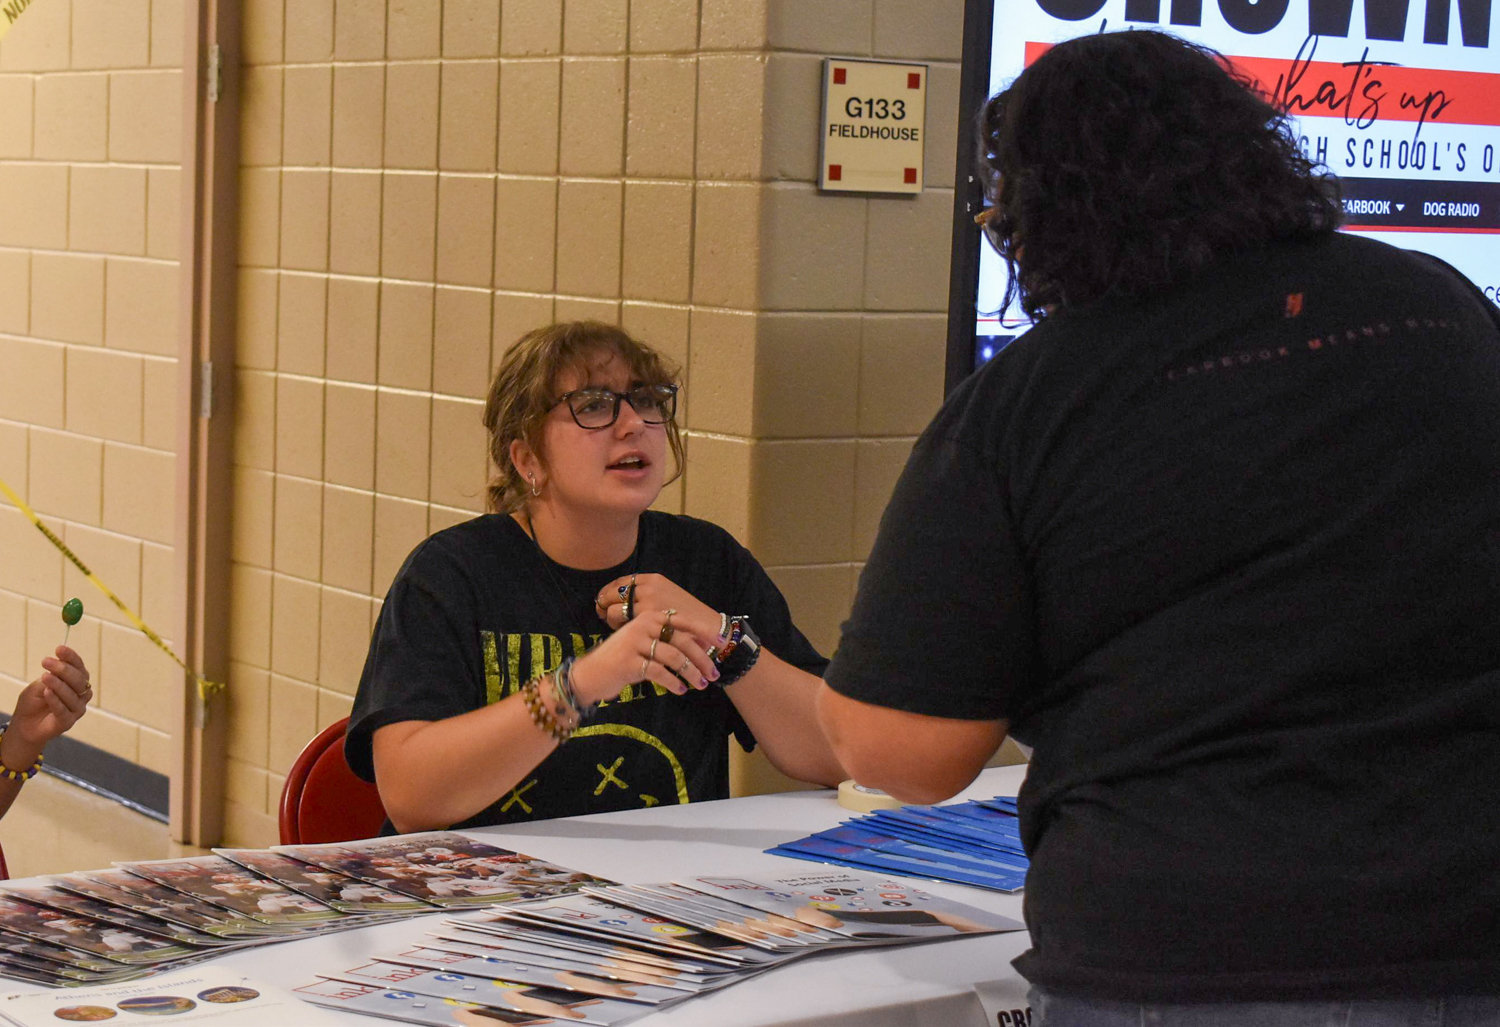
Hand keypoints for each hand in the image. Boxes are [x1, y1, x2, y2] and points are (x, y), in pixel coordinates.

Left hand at [5, 646, 90, 764]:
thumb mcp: (39, 684)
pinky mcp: (68, 722)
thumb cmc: (34, 701)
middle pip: (79, 680)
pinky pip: (64, 710)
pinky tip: (46, 692)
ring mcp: (77, 708)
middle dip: (64, 669)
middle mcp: (81, 693)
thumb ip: (50, 677)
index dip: (71, 657)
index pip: (79, 666)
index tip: (59, 649)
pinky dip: (55, 700)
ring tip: (45, 676)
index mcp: (76, 681)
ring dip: (59, 684)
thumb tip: (58, 666)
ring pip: (73, 695)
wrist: (25, 724)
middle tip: (47, 661)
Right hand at [570, 607, 719, 705]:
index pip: (683, 622)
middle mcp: (643, 625)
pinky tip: (681, 691)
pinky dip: (673, 683)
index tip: (721, 643)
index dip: (703, 632)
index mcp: (649, 617)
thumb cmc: (624, 659)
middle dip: (702, 658)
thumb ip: (668, 639)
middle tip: (714, 673)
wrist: (591, 673)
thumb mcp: (645, 643)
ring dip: (691, 673)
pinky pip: (659, 672)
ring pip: (674, 657)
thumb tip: (701, 645)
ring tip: (701, 685)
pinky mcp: (629, 661)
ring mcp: (635, 642)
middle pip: (682, 641)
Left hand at [596, 572, 726, 643]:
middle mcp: (647, 588)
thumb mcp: (668, 595)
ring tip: (612, 626)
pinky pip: (620, 625)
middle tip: (600, 613)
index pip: (620, 582)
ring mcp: (645, 604)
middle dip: (602, 604)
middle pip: (612, 594)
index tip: (603, 600)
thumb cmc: (688, 615)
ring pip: (612, 610)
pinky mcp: (645, 621)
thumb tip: (623, 598)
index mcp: (652, 579)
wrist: (707, 627)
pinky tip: (623, 634)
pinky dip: (617, 629)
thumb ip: (648, 594)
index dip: (608, 591)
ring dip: (608, 618)